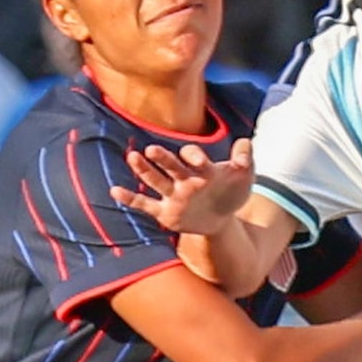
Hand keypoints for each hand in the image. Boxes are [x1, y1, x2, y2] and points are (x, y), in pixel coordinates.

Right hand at [116, 137, 256, 236]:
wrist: (223, 219)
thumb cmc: (231, 192)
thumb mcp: (244, 177)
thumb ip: (245, 159)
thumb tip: (246, 142)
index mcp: (201, 168)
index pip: (192, 156)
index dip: (195, 156)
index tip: (200, 162)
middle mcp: (183, 178)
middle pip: (170, 165)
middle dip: (163, 158)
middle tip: (152, 150)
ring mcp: (172, 194)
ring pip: (154, 180)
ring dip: (144, 170)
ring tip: (132, 157)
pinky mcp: (164, 212)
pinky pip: (145, 203)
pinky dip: (130, 198)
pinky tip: (114, 191)